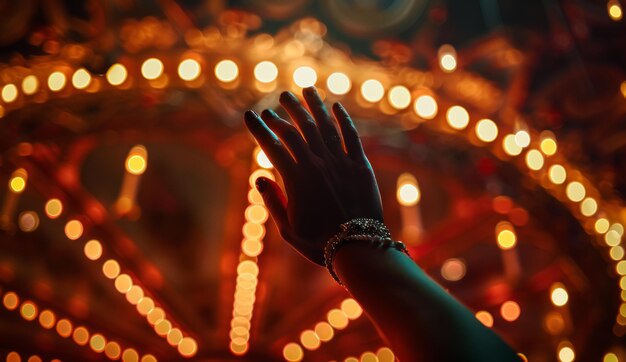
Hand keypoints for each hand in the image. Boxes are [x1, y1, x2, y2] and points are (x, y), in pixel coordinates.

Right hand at [244, 86, 382, 264]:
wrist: (358, 248)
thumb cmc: (319, 242)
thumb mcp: (287, 228)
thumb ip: (273, 200)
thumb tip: (259, 176)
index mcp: (296, 179)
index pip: (272, 146)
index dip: (260, 128)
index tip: (251, 115)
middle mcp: (317, 165)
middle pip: (297, 130)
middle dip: (286, 111)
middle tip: (279, 97)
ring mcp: (340, 163)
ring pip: (324, 126)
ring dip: (313, 106)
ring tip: (305, 90)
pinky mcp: (360, 165)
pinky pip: (351, 136)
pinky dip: (343, 119)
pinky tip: (337, 106)